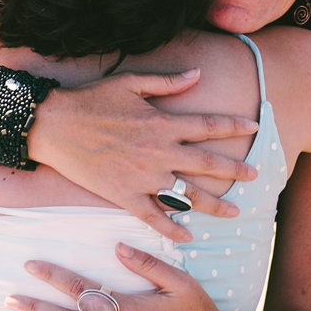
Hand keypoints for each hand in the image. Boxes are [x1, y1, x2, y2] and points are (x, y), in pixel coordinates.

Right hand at [28, 69, 258, 242]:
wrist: (54, 125)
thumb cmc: (91, 99)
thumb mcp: (130, 82)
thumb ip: (167, 82)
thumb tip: (198, 73)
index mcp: (161, 123)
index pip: (207, 126)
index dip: (234, 127)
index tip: (255, 127)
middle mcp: (158, 152)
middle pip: (206, 164)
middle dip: (235, 170)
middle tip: (257, 176)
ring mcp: (142, 177)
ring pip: (186, 195)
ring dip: (214, 205)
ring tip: (235, 212)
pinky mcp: (123, 196)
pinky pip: (153, 217)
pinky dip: (171, 228)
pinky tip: (188, 237)